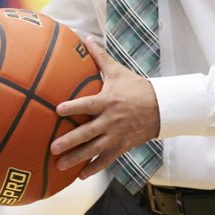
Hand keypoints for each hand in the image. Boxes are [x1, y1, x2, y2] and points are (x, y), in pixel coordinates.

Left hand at [51, 37, 160, 177]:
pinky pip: (106, 160)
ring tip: (60, 164)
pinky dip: (93, 168)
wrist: (161, 108)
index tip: (57, 110)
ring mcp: (116, 136)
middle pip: (87, 132)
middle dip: (70, 141)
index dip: (73, 107)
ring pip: (94, 150)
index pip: (87, 105)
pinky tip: (80, 176)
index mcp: (107, 101)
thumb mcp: (118, 72)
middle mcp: (110, 121)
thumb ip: (100, 57)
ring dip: (76, 158)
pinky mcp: (122, 146)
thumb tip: (85, 38)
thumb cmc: (137, 88)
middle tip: (53, 147)